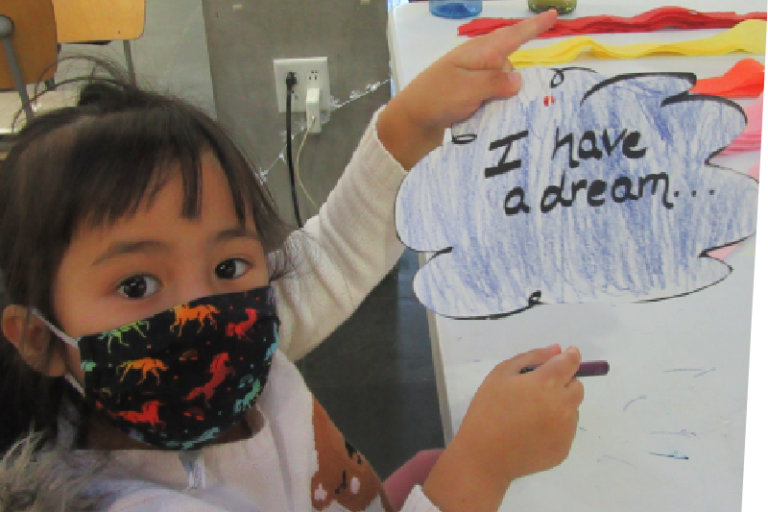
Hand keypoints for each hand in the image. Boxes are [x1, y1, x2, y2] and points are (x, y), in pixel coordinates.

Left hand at [377, 10, 557, 169]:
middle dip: (512, 81)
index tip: (554, 14)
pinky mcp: (470, 99)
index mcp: (478, 53)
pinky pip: (493, 99)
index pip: (511, 36)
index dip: (533, 27)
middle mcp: (478, 63)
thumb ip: (494, 82)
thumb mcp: (467, 88)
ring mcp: (473, 81)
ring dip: (501, 99)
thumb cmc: (435, 99)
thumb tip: (519, 79)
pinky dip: (494, 107)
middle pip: (510, 65)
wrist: (410, 124)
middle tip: (494, 100)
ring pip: (503, 85)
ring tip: (484, 112)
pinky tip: (487, 118)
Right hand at [423, 344, 583, 511]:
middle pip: (577, 386)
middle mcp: (563, 404)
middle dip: (564, 382)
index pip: (570, 363)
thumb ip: (531, 357)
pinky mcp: (564, 449)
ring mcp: (566, 429)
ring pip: (572, 409)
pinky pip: (566, 430)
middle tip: (540, 389)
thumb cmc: (487, 410)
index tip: (567, 354)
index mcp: (546, 383)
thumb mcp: (501, 374)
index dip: (570, 356)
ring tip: (532, 414)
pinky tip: (532, 432)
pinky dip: (555, 426)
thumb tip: (556, 350)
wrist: (485, 456)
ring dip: (560, 405)